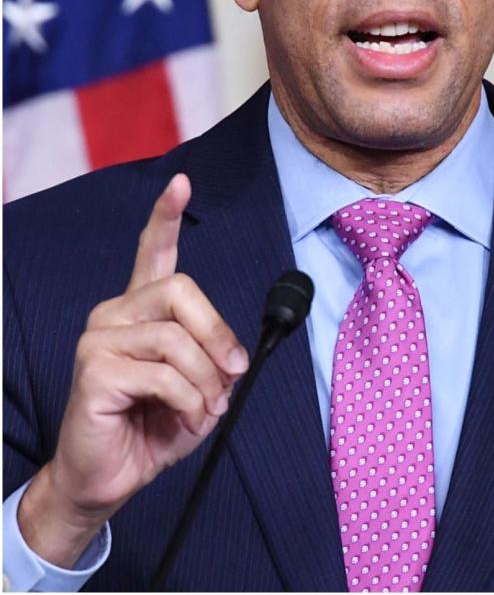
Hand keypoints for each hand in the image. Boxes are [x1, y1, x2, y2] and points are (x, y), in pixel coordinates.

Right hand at [17, 174, 249, 567]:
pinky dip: (189, 400)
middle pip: (181, 290)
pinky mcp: (93, 370)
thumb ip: (217, 358)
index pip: (152, 253)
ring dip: (206, 381)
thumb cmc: (154, 427)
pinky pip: (164, 374)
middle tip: (232, 375)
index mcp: (141, 311)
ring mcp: (98, 339)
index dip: (166, 216)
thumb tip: (234, 353)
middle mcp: (115, 314)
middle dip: (218, 334)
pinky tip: (183, 416)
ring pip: (177, 339)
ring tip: (203, 408)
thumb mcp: (202, 387)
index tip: (181, 182)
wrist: (108, 476)